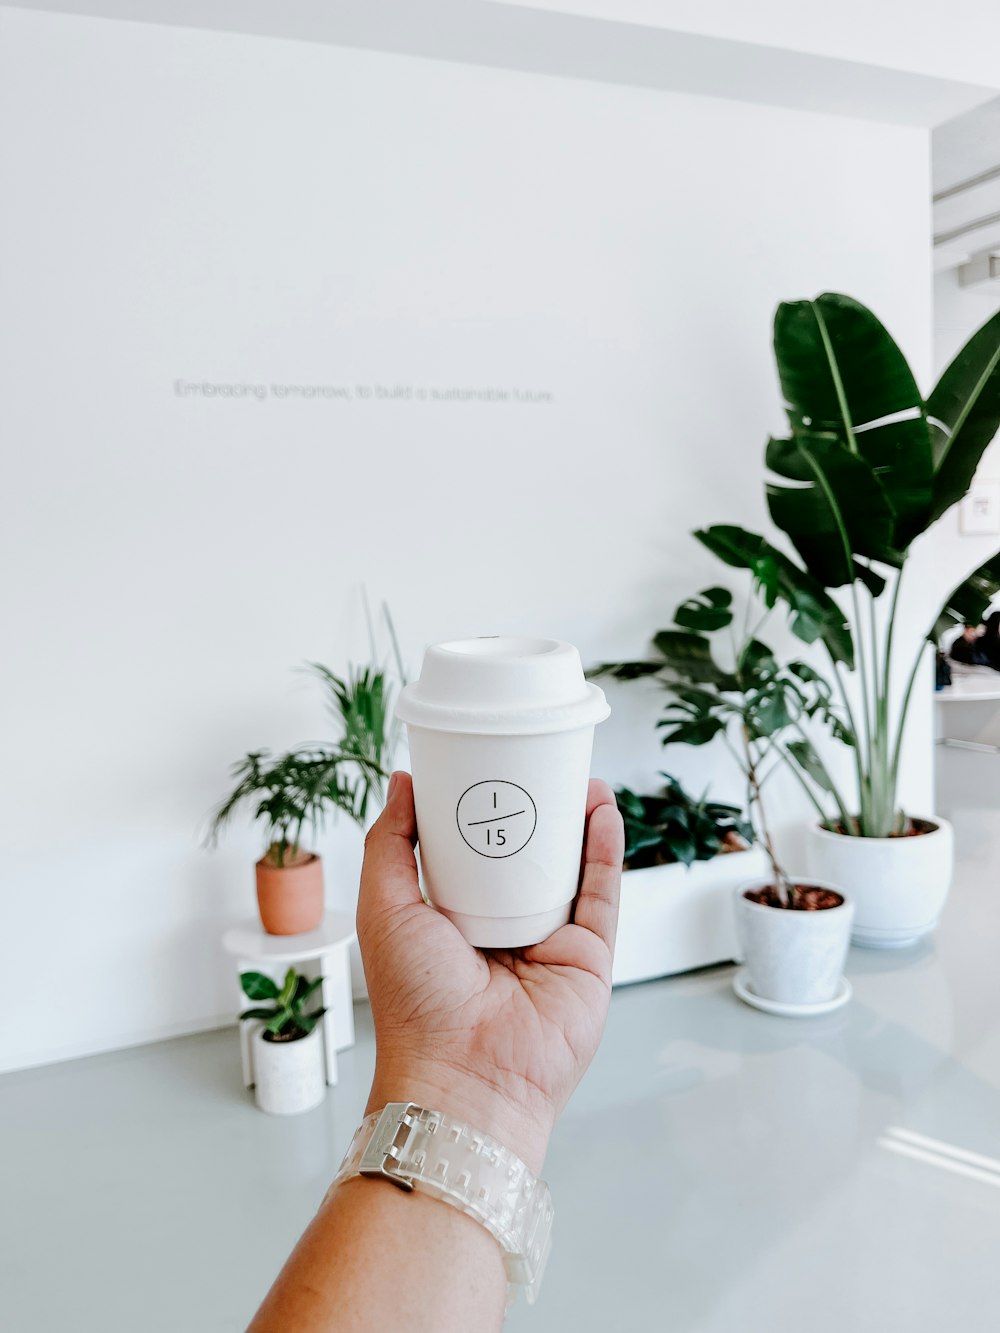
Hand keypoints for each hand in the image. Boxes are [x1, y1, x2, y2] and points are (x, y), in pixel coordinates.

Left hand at [357, 771, 623, 1173]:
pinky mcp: (588, 959)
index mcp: (453, 920)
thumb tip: (401, 782)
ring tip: (577, 772)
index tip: (484, 766)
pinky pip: (602, 896)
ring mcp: (549, 943)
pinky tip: (602, 810)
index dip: (480, 809)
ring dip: (577, 820)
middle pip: (528, 856)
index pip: (473, 853)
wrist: (462, 1075)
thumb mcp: (385, 907)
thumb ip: (390, 843)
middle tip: (538, 761)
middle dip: (535, 808)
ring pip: (571, 870)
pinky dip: (605, 851)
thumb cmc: (414, 1001)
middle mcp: (504, 929)